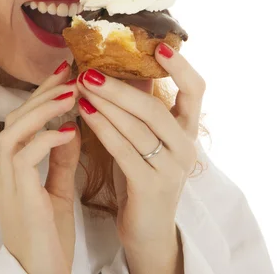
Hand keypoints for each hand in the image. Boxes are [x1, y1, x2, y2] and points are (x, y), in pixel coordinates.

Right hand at [0, 61, 81, 273]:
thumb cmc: (49, 240)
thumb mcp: (57, 193)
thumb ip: (61, 161)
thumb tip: (72, 127)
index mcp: (11, 169)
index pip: (21, 121)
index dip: (42, 96)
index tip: (65, 75)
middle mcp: (3, 171)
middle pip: (15, 119)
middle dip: (42, 94)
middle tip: (69, 74)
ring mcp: (7, 183)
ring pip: (13, 132)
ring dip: (42, 110)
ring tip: (71, 94)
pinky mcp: (18, 197)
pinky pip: (25, 158)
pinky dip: (46, 139)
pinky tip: (69, 131)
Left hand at [75, 43, 205, 249]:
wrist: (148, 229)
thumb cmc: (143, 172)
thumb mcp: (148, 136)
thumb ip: (142, 104)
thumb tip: (124, 62)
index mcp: (187, 129)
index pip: (196, 90)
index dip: (181, 67)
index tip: (159, 45)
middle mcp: (185, 147)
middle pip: (155, 108)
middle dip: (119, 87)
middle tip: (89, 71)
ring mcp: (171, 169)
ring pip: (136, 128)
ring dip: (105, 104)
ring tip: (80, 86)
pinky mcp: (151, 187)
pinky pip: (124, 150)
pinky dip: (102, 128)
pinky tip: (83, 111)